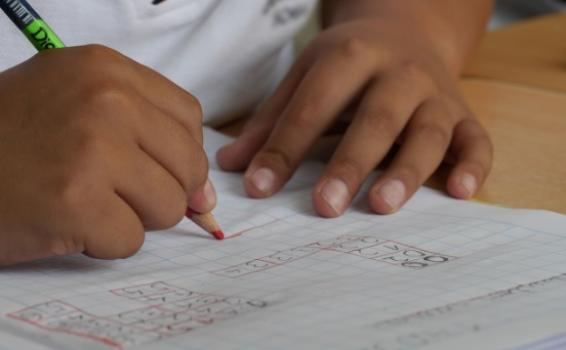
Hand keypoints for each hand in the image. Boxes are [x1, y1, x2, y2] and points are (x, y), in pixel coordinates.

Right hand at [0, 45, 212, 265]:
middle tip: (114, 191)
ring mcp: (92, 149)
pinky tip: (67, 221)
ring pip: (169, 206)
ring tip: (87, 202)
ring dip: (133, 217)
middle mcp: (105, 100)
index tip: (158, 170)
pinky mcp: (76, 202)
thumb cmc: (13, 140)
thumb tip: (206, 197)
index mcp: (106, 69)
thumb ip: (148, 137)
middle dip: (161, 191)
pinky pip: (131, 239)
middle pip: (189, 166)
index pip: (189, 118)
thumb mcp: (78, 107)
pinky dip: (103, 242)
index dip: (180, 154)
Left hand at [217, 19, 491, 216]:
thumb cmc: (349, 64)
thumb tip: (230, 166)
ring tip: (381, 206)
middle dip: (350, 163)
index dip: (284, 148)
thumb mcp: (306, 77)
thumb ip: (271, 121)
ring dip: (407, 170)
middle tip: (325, 207)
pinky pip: (477, 140)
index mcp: (350, 57)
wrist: (407, 31)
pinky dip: (474, 166)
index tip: (259, 189)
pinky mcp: (464, 113)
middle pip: (375, 119)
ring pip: (428, 132)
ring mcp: (436, 93)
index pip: (313, 107)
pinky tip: (460, 193)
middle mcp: (398, 73)